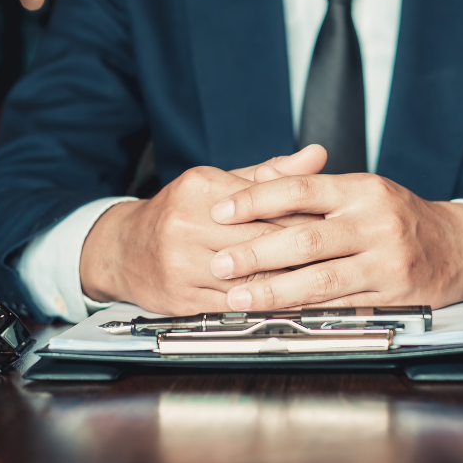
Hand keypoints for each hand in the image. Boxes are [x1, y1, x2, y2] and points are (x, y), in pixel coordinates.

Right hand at [79, 146, 326, 314]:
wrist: (122, 249)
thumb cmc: (180, 213)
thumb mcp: (220, 181)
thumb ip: (271, 171)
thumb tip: (317, 155)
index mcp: (200, 187)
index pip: (267, 203)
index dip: (306, 217)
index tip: (336, 226)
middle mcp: (186, 224)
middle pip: (262, 241)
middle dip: (304, 252)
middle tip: (340, 258)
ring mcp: (181, 264)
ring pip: (251, 278)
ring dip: (290, 284)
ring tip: (324, 284)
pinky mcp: (180, 299)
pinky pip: (235, 307)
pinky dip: (266, 308)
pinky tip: (290, 306)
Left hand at [207, 173, 462, 310]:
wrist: (459, 247)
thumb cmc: (399, 217)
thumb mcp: (363, 190)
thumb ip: (313, 188)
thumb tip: (256, 183)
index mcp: (362, 189)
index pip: (300, 188)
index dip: (256, 199)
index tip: (220, 209)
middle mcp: (374, 222)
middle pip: (305, 236)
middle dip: (256, 252)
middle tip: (220, 263)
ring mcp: (385, 261)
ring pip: (320, 278)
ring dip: (273, 290)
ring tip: (237, 297)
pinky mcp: (392, 295)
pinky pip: (339, 305)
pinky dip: (304, 310)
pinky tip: (277, 314)